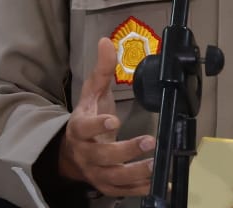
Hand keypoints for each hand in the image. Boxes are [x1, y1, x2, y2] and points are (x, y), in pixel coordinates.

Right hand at [56, 37, 154, 196]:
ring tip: (157, 165)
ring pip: (114, 177)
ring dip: (136, 173)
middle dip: (125, 151)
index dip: (97, 126)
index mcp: (79, 128)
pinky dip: (142, 189)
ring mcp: (95, 172)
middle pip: (102, 156)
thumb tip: (107, 42)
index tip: (113, 120)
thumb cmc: (87, 117)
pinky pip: (124, 191)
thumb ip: (102, 69)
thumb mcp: (91, 92)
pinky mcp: (107, 185)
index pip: (84, 128)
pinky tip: (160, 183)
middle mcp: (86, 153)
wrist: (72, 152)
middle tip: (149, 141)